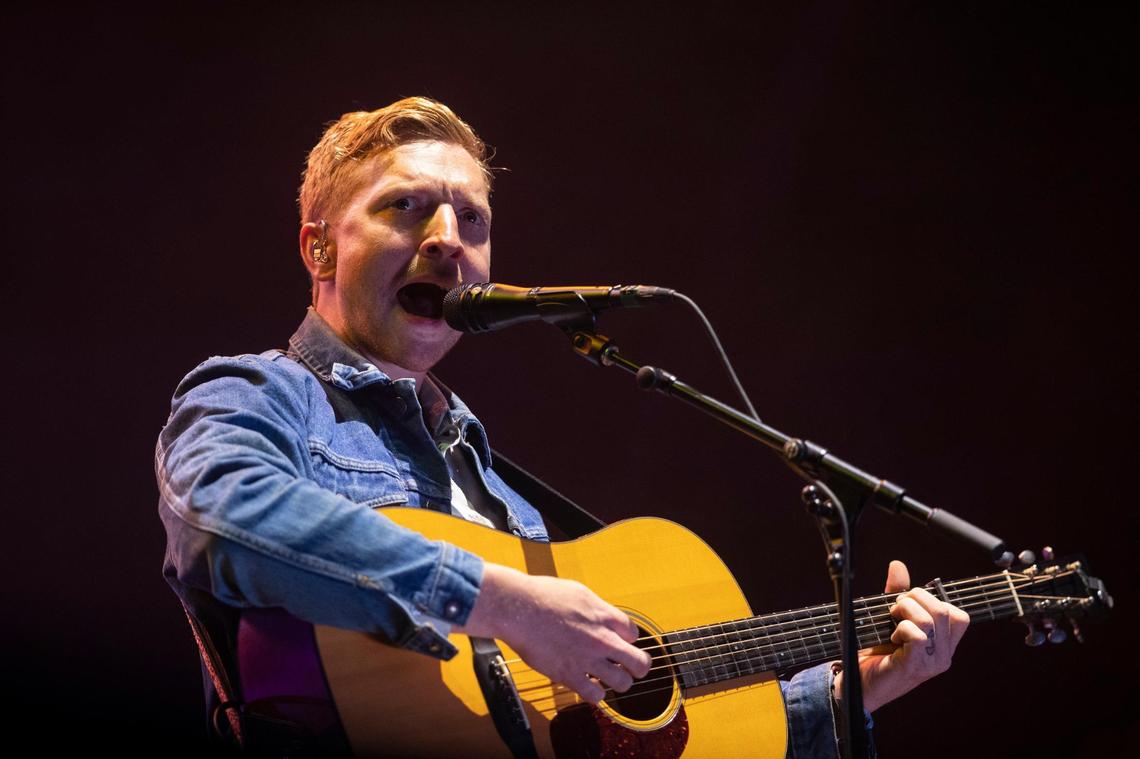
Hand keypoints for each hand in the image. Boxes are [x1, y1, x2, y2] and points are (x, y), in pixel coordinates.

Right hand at [456, 563, 651, 703]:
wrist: (518, 607)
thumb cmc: (542, 595)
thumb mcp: (578, 592)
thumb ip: (595, 607)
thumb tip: (601, 614)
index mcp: (604, 615)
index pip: (634, 634)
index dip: (628, 639)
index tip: (619, 641)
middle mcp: (602, 639)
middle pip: (639, 662)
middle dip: (638, 667)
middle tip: (629, 667)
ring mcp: (588, 659)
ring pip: (622, 683)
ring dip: (618, 682)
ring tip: (608, 678)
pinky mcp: (569, 674)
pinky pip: (595, 696)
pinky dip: (595, 694)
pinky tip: (588, 686)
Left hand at [834, 560, 969, 712]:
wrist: (856, 683)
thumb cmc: (876, 652)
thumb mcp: (890, 619)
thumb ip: (898, 594)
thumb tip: (898, 565)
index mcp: (943, 645)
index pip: (958, 616)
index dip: (933, 600)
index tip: (908, 604)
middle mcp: (943, 656)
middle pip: (945, 611)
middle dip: (916, 599)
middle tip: (895, 609)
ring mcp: (932, 664)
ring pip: (931, 620)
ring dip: (905, 611)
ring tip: (892, 620)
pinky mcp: (914, 667)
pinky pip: (918, 636)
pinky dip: (901, 628)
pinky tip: (892, 637)